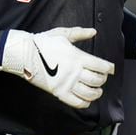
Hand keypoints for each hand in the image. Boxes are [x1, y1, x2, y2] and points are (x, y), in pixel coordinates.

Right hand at [0, 27, 114, 108]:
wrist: (24, 54)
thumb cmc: (43, 42)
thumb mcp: (62, 33)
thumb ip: (79, 33)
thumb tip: (93, 32)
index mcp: (77, 57)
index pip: (101, 66)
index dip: (109, 68)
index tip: (110, 68)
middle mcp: (74, 72)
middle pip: (97, 80)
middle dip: (102, 79)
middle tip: (102, 77)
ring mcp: (66, 84)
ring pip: (89, 93)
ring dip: (97, 92)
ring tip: (97, 89)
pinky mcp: (58, 92)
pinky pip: (77, 103)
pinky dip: (85, 102)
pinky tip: (86, 98)